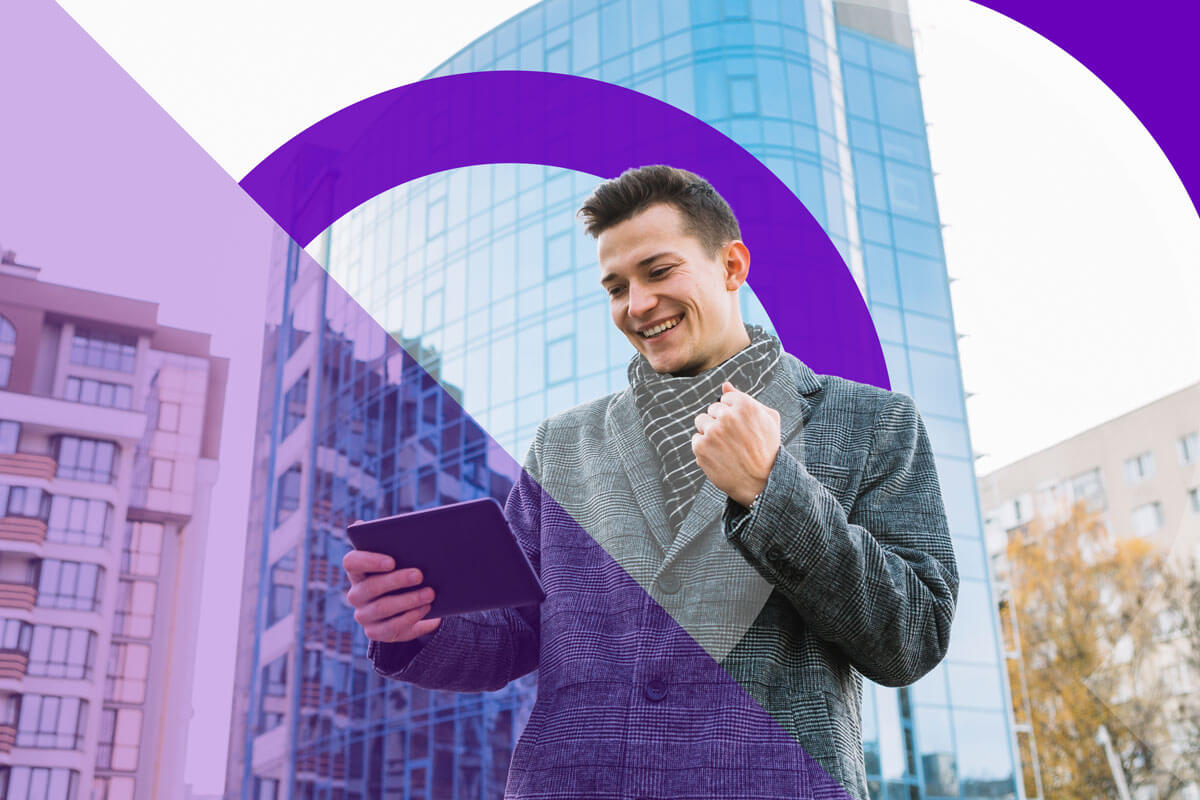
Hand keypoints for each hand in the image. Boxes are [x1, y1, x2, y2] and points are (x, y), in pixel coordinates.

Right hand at [343, 547, 441, 641]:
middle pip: (371, 586)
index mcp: (357, 572)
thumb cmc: (402, 577)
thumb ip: (404, 559)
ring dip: (408, 600)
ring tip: (429, 594)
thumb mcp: (400, 567)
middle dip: (397, 580)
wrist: (405, 607)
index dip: (368, 561)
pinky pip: (391, 627)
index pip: (351, 563)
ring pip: (382, 608)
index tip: (392, 562)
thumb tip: (424, 554)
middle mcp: (356, 595)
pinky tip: (425, 608)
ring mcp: (363, 615)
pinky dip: (411, 617)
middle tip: (419, 575)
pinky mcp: (374, 632)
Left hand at [691, 381, 780, 507]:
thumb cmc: (767, 449)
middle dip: (721, 423)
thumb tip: (724, 385)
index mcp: (745, 405)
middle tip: (735, 441)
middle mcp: (727, 416)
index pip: (725, 399)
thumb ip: (745, 398)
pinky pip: (696, 439)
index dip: (733, 414)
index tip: (742, 429)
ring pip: (701, 422)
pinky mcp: (701, 447)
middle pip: (712, 410)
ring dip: (710, 433)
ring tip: (726, 448)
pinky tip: (719, 457)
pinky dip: (704, 448)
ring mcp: (713, 432)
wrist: (763, 482)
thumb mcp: (768, 419)